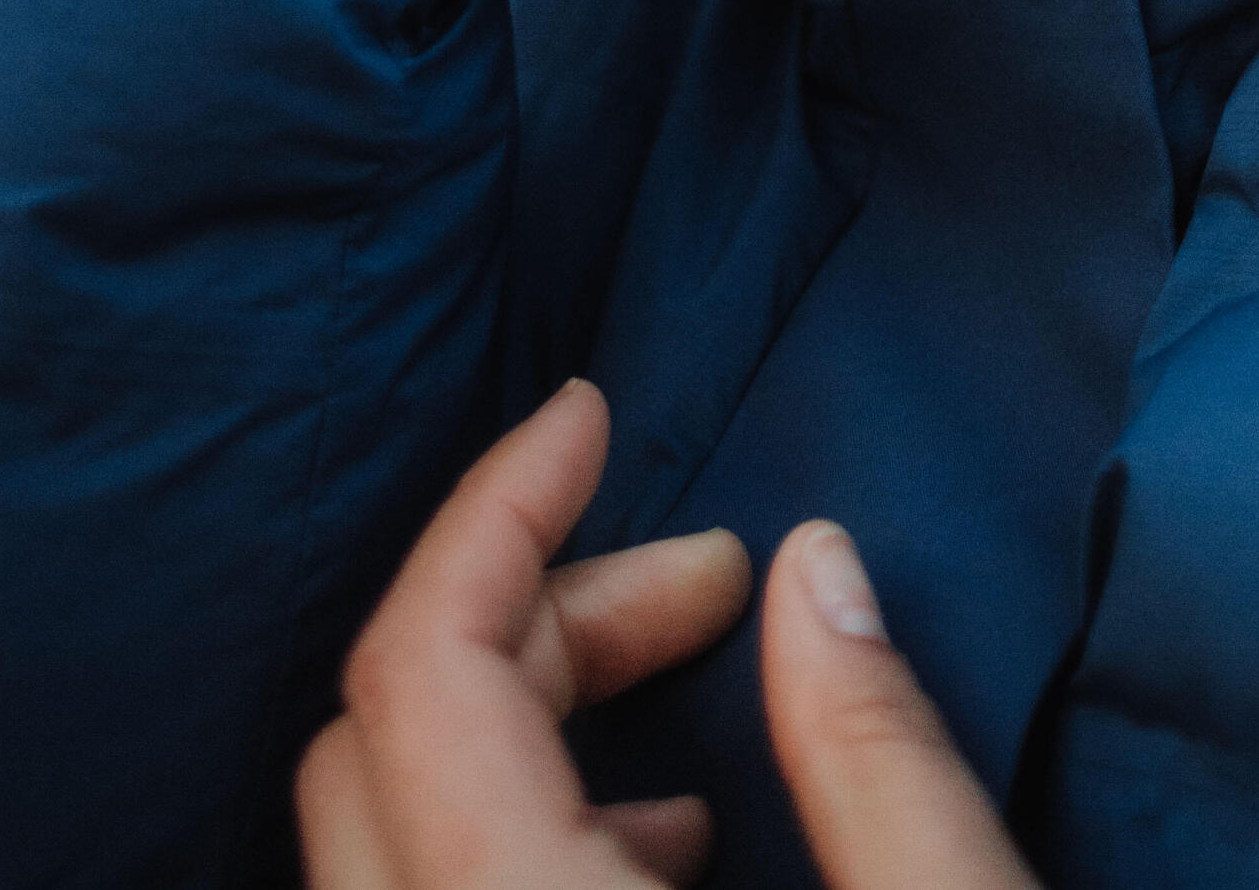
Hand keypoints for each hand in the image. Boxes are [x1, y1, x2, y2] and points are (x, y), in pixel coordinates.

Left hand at [300, 387, 1038, 889]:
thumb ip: (876, 761)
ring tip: (682, 691)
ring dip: (513, 718)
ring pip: (382, 834)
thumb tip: (813, 565)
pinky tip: (639, 845)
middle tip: (711, 575)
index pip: (421, 673)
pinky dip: (494, 821)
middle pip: (386, 737)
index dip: (497, 510)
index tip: (589, 413)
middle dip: (539, 605)